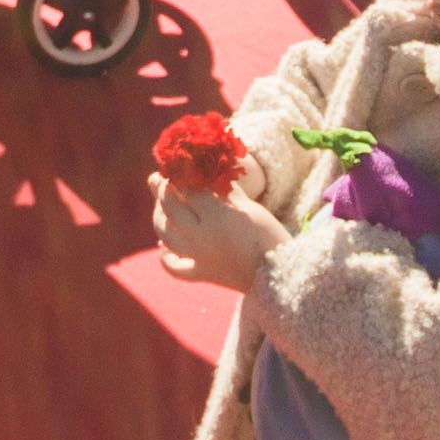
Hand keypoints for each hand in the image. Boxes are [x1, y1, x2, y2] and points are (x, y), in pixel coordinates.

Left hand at [151, 176, 288, 287]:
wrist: (281, 274)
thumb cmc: (269, 235)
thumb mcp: (249, 206)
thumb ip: (225, 189)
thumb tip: (207, 170)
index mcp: (216, 216)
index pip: (188, 188)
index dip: (179, 174)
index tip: (176, 165)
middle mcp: (201, 236)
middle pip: (170, 208)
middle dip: (162, 190)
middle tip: (159, 179)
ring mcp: (198, 257)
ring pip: (165, 234)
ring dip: (158, 216)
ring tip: (161, 205)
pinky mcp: (201, 274)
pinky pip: (173, 266)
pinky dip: (165, 255)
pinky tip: (164, 245)